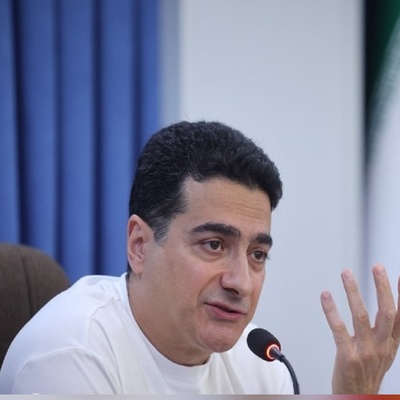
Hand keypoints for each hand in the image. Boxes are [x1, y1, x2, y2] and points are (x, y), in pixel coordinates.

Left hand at [320, 264, 399, 393]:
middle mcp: (381, 347)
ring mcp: (365, 352)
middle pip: (385, 312)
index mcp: (391, 346)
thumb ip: (383, 333)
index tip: (399, 276)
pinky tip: (326, 296)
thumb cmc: (367, 375)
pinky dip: (332, 310)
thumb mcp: (382, 354)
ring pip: (360, 315)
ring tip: (347, 273)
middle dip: (382, 287)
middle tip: (377, 267)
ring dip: (353, 291)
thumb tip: (384, 310)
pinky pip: (339, 328)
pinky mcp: (348, 356)